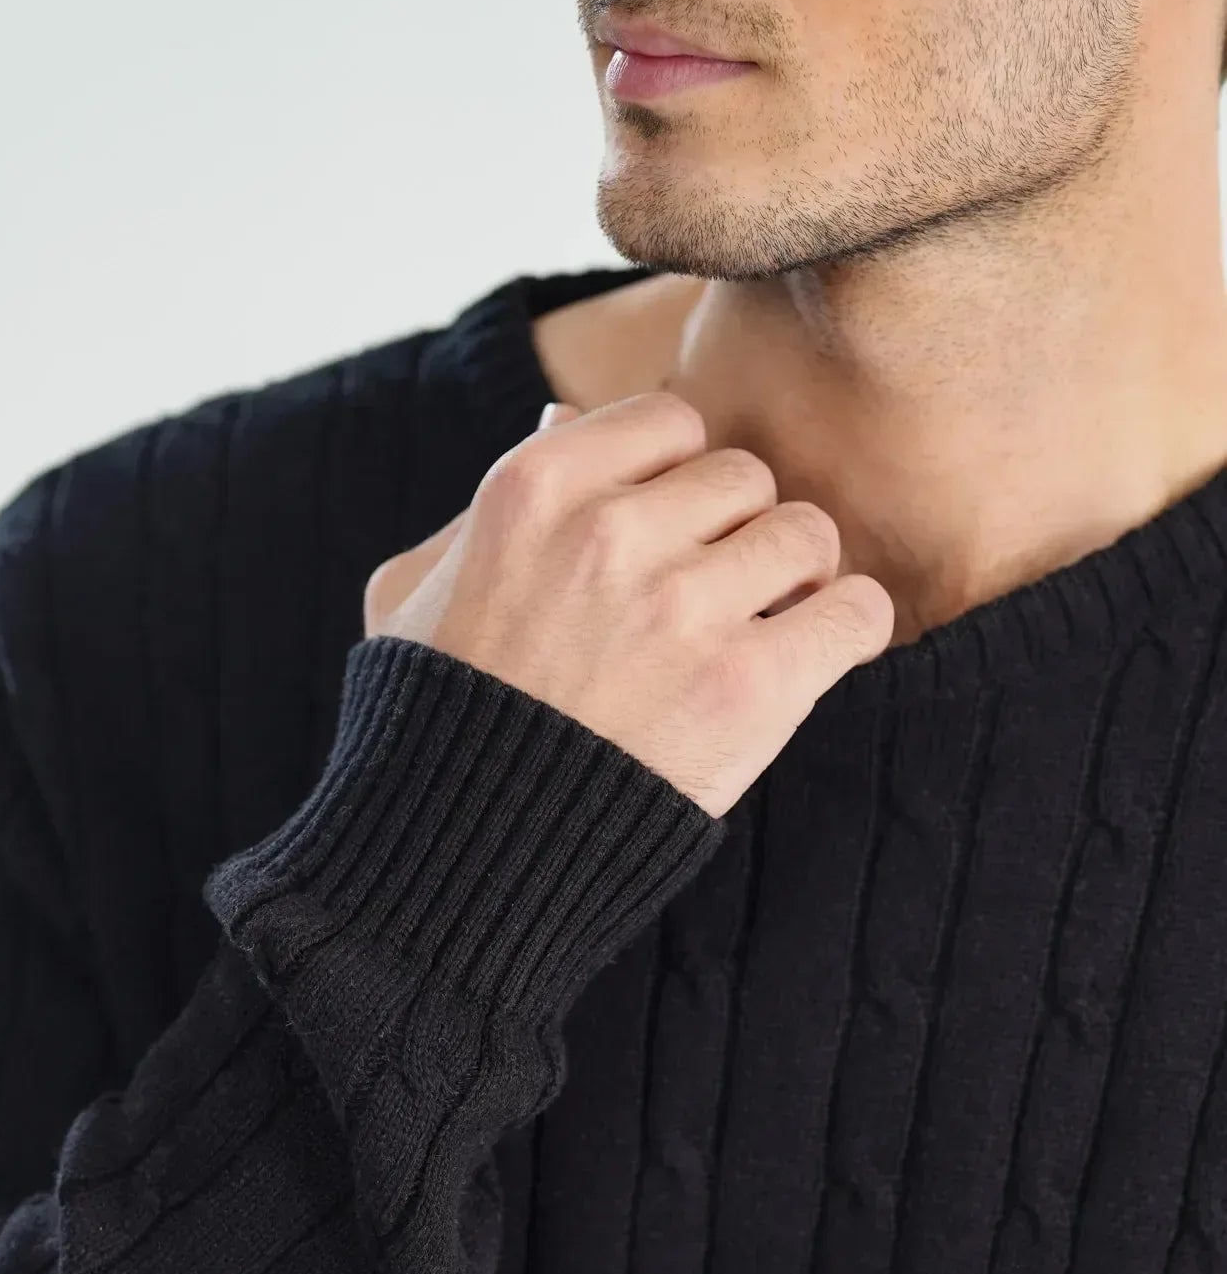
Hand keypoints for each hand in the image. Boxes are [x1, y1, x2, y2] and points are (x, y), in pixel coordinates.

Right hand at [363, 393, 893, 818]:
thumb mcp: (415, 591)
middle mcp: (609, 532)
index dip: (678, 482)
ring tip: (758, 633)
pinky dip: (848, 630)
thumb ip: (489, 500)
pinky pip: (857, 611)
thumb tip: (564, 417)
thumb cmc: (436, 723)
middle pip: (745, 479)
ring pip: (808, 536)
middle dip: (736, 537)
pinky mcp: (747, 684)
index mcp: (532, 488)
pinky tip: (813, 657)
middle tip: (713, 602)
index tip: (666, 541)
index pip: (670, 422)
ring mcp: (681, 607)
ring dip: (795, 583)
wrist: (462, 856)